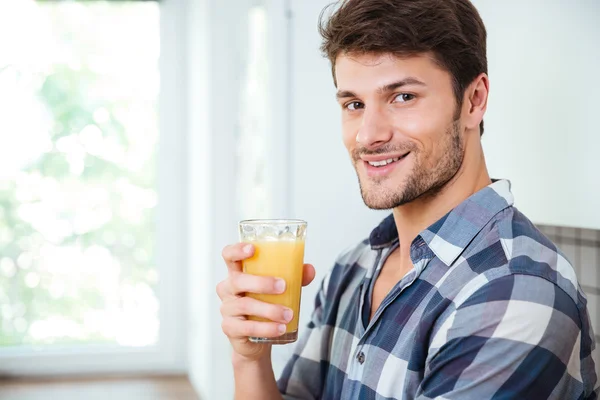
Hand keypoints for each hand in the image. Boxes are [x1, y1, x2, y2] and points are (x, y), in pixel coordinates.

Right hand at [217, 243, 315, 361]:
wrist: (258, 340)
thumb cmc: (266, 306)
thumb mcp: (280, 290)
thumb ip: (294, 277)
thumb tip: (309, 269)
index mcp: (238, 273)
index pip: (229, 256)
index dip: (237, 250)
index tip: (252, 249)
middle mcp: (228, 289)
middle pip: (237, 280)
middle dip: (261, 283)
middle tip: (283, 286)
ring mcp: (227, 309)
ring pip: (244, 305)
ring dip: (269, 309)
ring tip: (288, 314)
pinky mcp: (230, 328)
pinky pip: (247, 327)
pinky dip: (266, 328)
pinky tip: (280, 328)